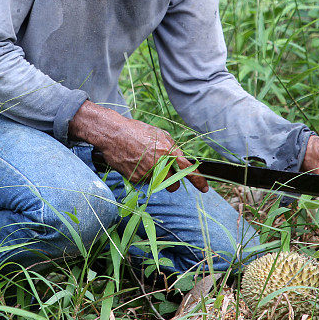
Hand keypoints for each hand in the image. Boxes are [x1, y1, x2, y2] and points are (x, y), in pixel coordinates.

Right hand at [69, 101, 208, 192]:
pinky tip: (135, 163)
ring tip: (144, 161)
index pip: (188, 169)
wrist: (114, 134)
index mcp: (168, 151)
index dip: (198, 180)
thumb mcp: (159, 134)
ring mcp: (147, 173)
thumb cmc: (137, 131)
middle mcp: (160, 164)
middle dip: (172, 181)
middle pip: (173, 185)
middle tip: (163, 170)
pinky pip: (145, 182)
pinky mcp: (136, 178)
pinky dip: (142, 175)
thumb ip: (172, 147)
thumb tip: (182, 159)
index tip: (204, 188)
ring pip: (158, 183)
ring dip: (155, 177)